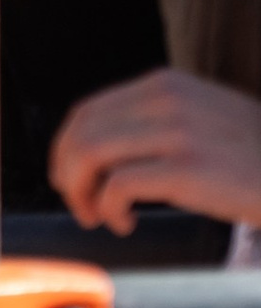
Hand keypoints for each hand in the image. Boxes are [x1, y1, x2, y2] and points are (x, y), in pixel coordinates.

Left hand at [49, 67, 260, 231]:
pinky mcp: (187, 168)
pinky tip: (125, 222)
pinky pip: (116, 188)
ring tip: (97, 215)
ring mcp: (178, 132)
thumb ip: (150, 121)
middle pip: (79, 134)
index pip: (85, 112)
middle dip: (66, 175)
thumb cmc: (248, 156)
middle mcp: (167, 99)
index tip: (70, 179)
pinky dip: (108, 210)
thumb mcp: (198, 117)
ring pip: (88, 157)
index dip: (65, 151)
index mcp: (165, 85)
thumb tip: (88, 149)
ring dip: (80, 194)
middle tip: (79, 203)